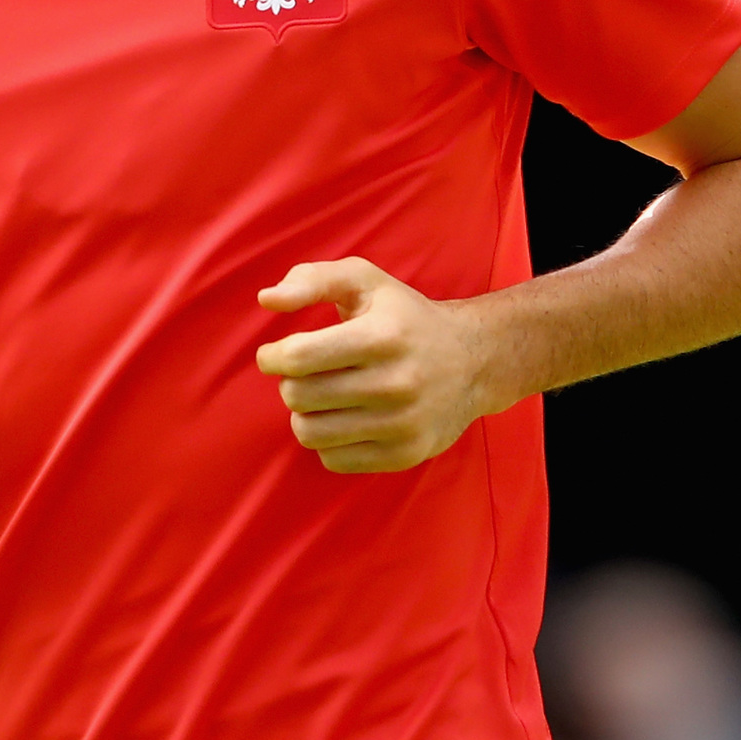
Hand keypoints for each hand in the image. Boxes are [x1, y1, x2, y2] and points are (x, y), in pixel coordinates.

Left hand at [255, 257, 499, 473]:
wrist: (474, 361)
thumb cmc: (405, 317)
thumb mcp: (366, 281)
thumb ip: (312, 279)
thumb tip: (266, 299)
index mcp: (381, 336)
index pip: (299, 358)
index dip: (273, 357)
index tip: (274, 355)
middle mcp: (395, 383)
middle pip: (299, 397)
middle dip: (290, 383)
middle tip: (305, 375)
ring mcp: (403, 424)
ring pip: (311, 433)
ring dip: (305, 414)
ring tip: (321, 398)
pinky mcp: (405, 454)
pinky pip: (334, 460)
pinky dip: (328, 441)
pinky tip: (345, 419)